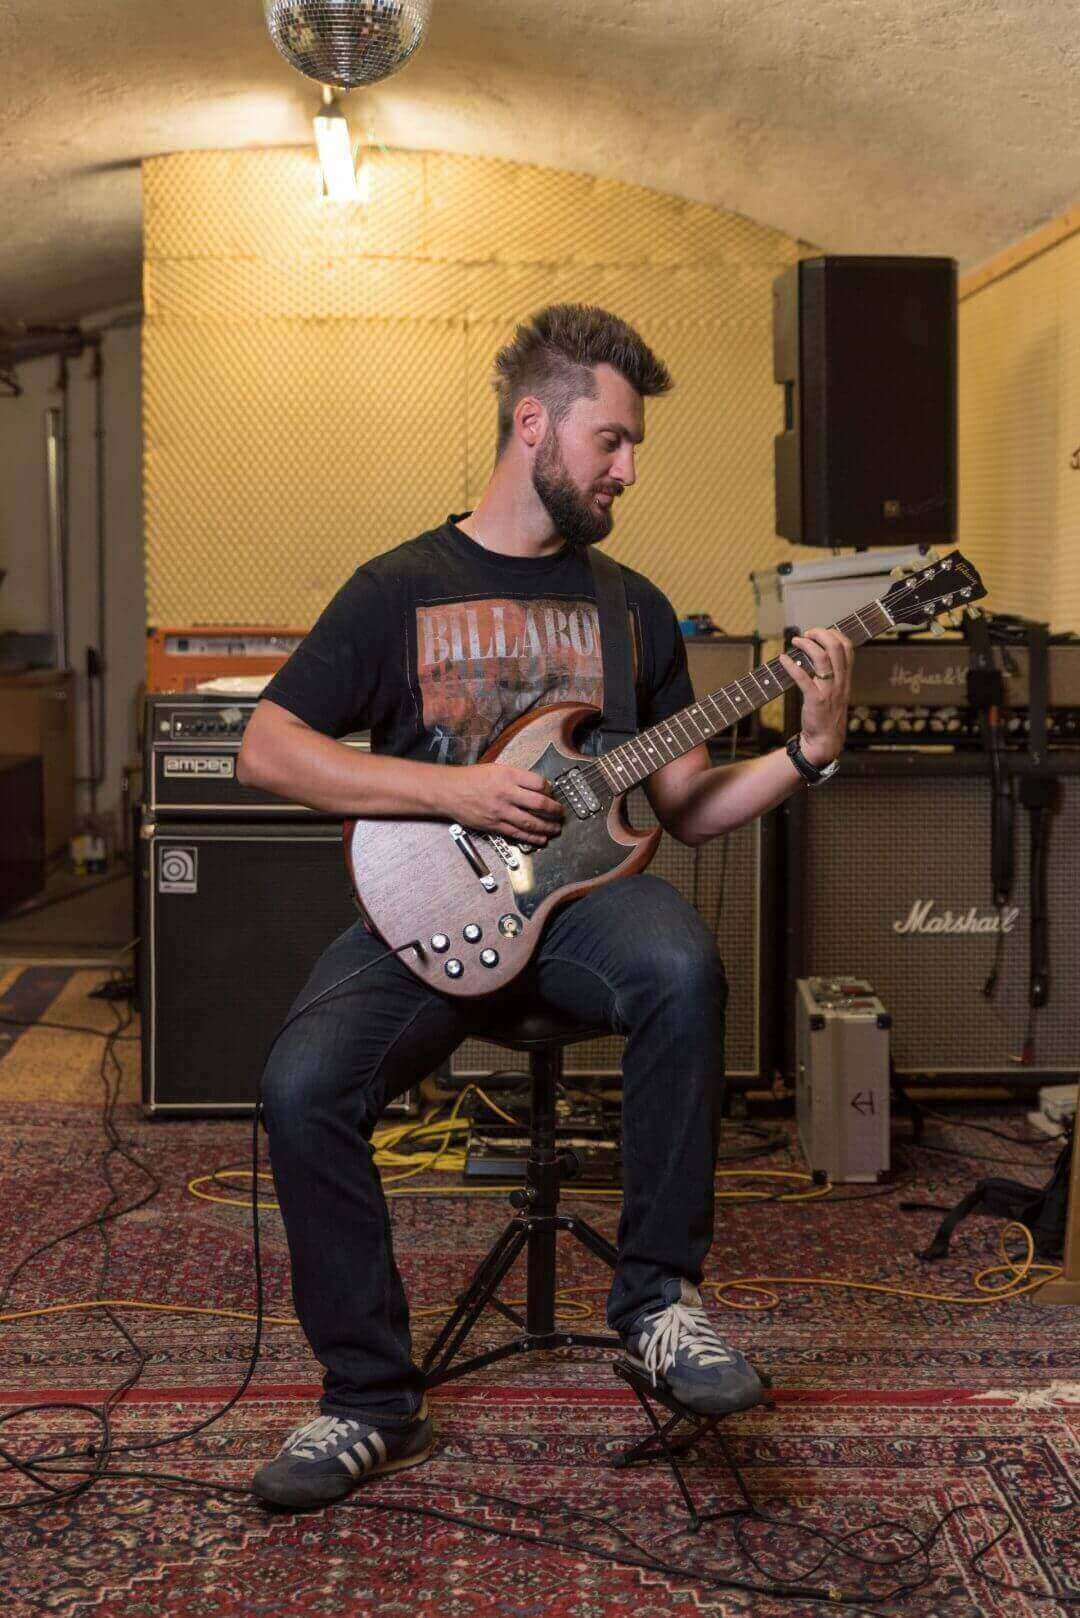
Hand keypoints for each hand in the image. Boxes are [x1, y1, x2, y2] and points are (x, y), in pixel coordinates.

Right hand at [440, 762, 564, 844]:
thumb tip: (535, 786)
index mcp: (508, 776)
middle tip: (561, 813)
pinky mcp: (494, 825)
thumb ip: (515, 777)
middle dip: (554, 810)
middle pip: (539, 804)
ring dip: (547, 827)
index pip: (539, 784)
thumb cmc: (470, 778)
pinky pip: (517, 833)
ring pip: (531, 822)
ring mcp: (501, 811)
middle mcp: (506, 793)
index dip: (550, 789)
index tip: (553, 793)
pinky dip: (532, 837)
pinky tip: (541, 839)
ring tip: (556, 829)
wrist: (449, 791)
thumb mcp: (496, 768)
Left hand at [778, 627, 853, 765]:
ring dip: (807, 645)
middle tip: (806, 633)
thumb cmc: (827, 715)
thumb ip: (832, 674)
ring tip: (795, 641)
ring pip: (822, 658)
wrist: (825, 740)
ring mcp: (829, 691)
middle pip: (836, 647)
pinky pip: (803, 678)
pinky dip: (792, 666)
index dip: (834, 634)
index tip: (819, 633)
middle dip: (820, 634)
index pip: (848, 647)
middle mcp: (840, 682)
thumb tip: (815, 654)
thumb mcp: (836, 692)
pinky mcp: (815, 700)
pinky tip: (783, 659)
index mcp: (846, 678)